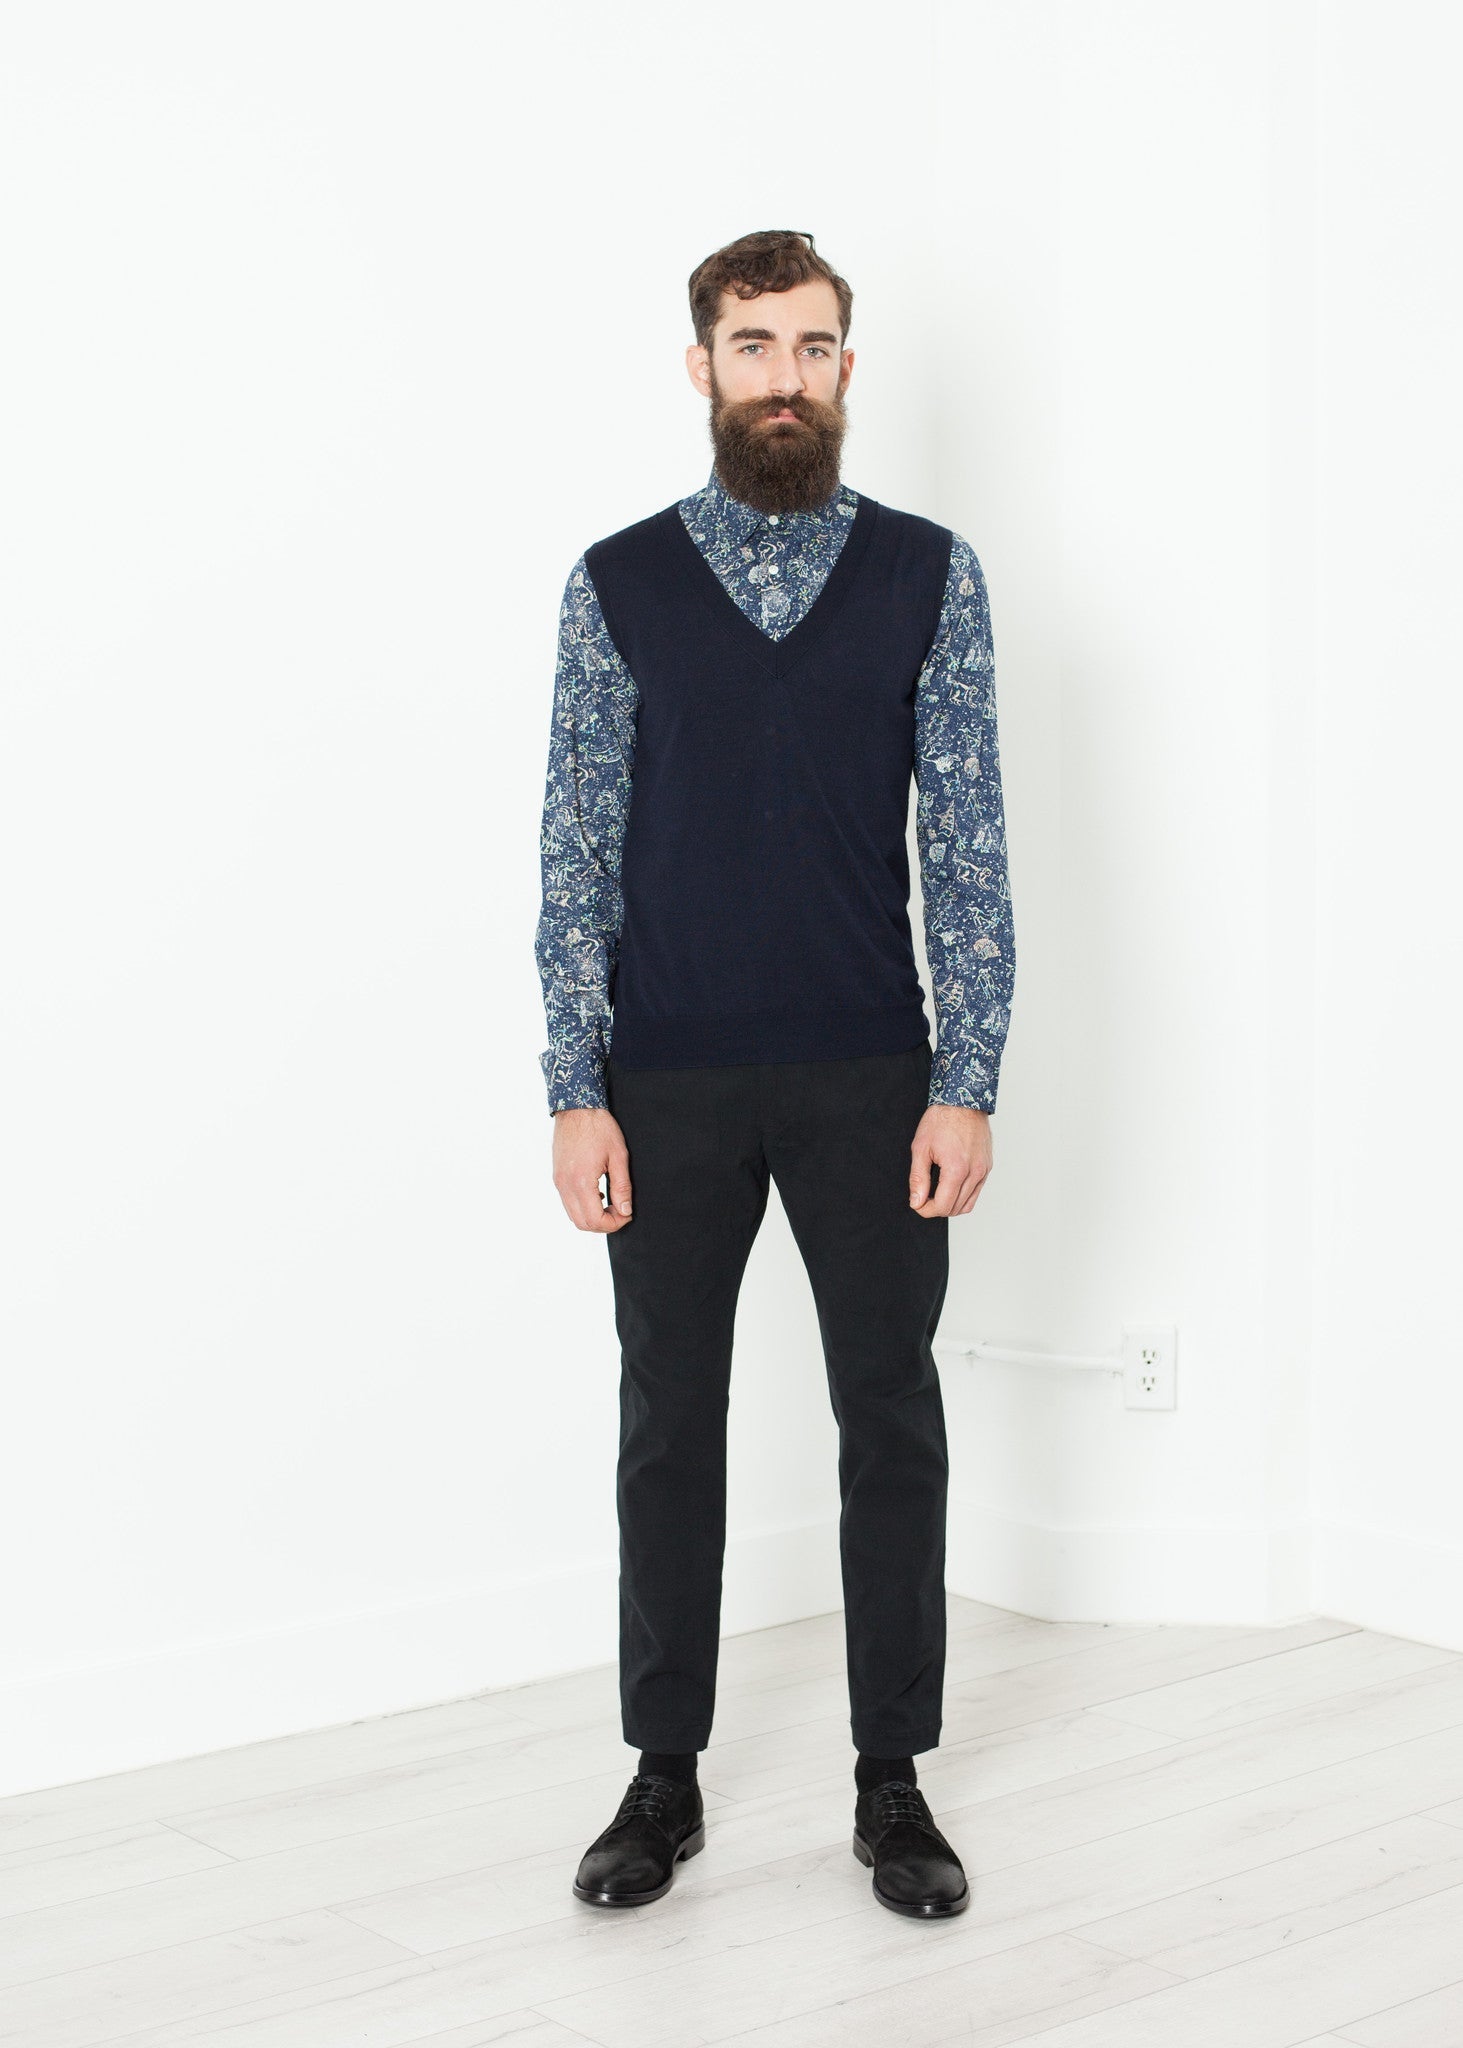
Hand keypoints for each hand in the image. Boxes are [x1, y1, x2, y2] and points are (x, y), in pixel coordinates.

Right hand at [552, 1106, 633, 1231]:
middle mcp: (565, 1185)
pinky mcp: (557, 1176)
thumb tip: (625, 1210)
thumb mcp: (618, 1156)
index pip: (595, 1220)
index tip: (627, 1214)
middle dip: (603, 1224)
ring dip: (592, 1217)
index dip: (614, 1224)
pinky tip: (598, 1193)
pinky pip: (568, 1202)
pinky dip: (583, 1206)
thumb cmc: (599, 1127)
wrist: (577, 1108)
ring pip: (573, 1215)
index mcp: (581, 1181)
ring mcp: (558, 1181)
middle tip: (620, 1212)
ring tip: (611, 1203)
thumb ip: (622, 1187)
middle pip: (581, 1223)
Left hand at [909, 1104, 991, 1217]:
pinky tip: (950, 1185)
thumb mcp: (921, 1148)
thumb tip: (916, 1202)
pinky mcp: (987, 1166)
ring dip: (950, 1204)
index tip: (917, 1203)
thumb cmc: (941, 1120)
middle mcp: (975, 1172)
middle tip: (923, 1197)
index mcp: (957, 1169)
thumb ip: (918, 1179)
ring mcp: (984, 1170)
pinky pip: (976, 1191)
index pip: (943, 1206)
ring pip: (968, 1204)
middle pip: (955, 1208)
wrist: (962, 1101)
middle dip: (936, 1208)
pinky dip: (962, 1195)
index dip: (926, 1210)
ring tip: (936, 1192)